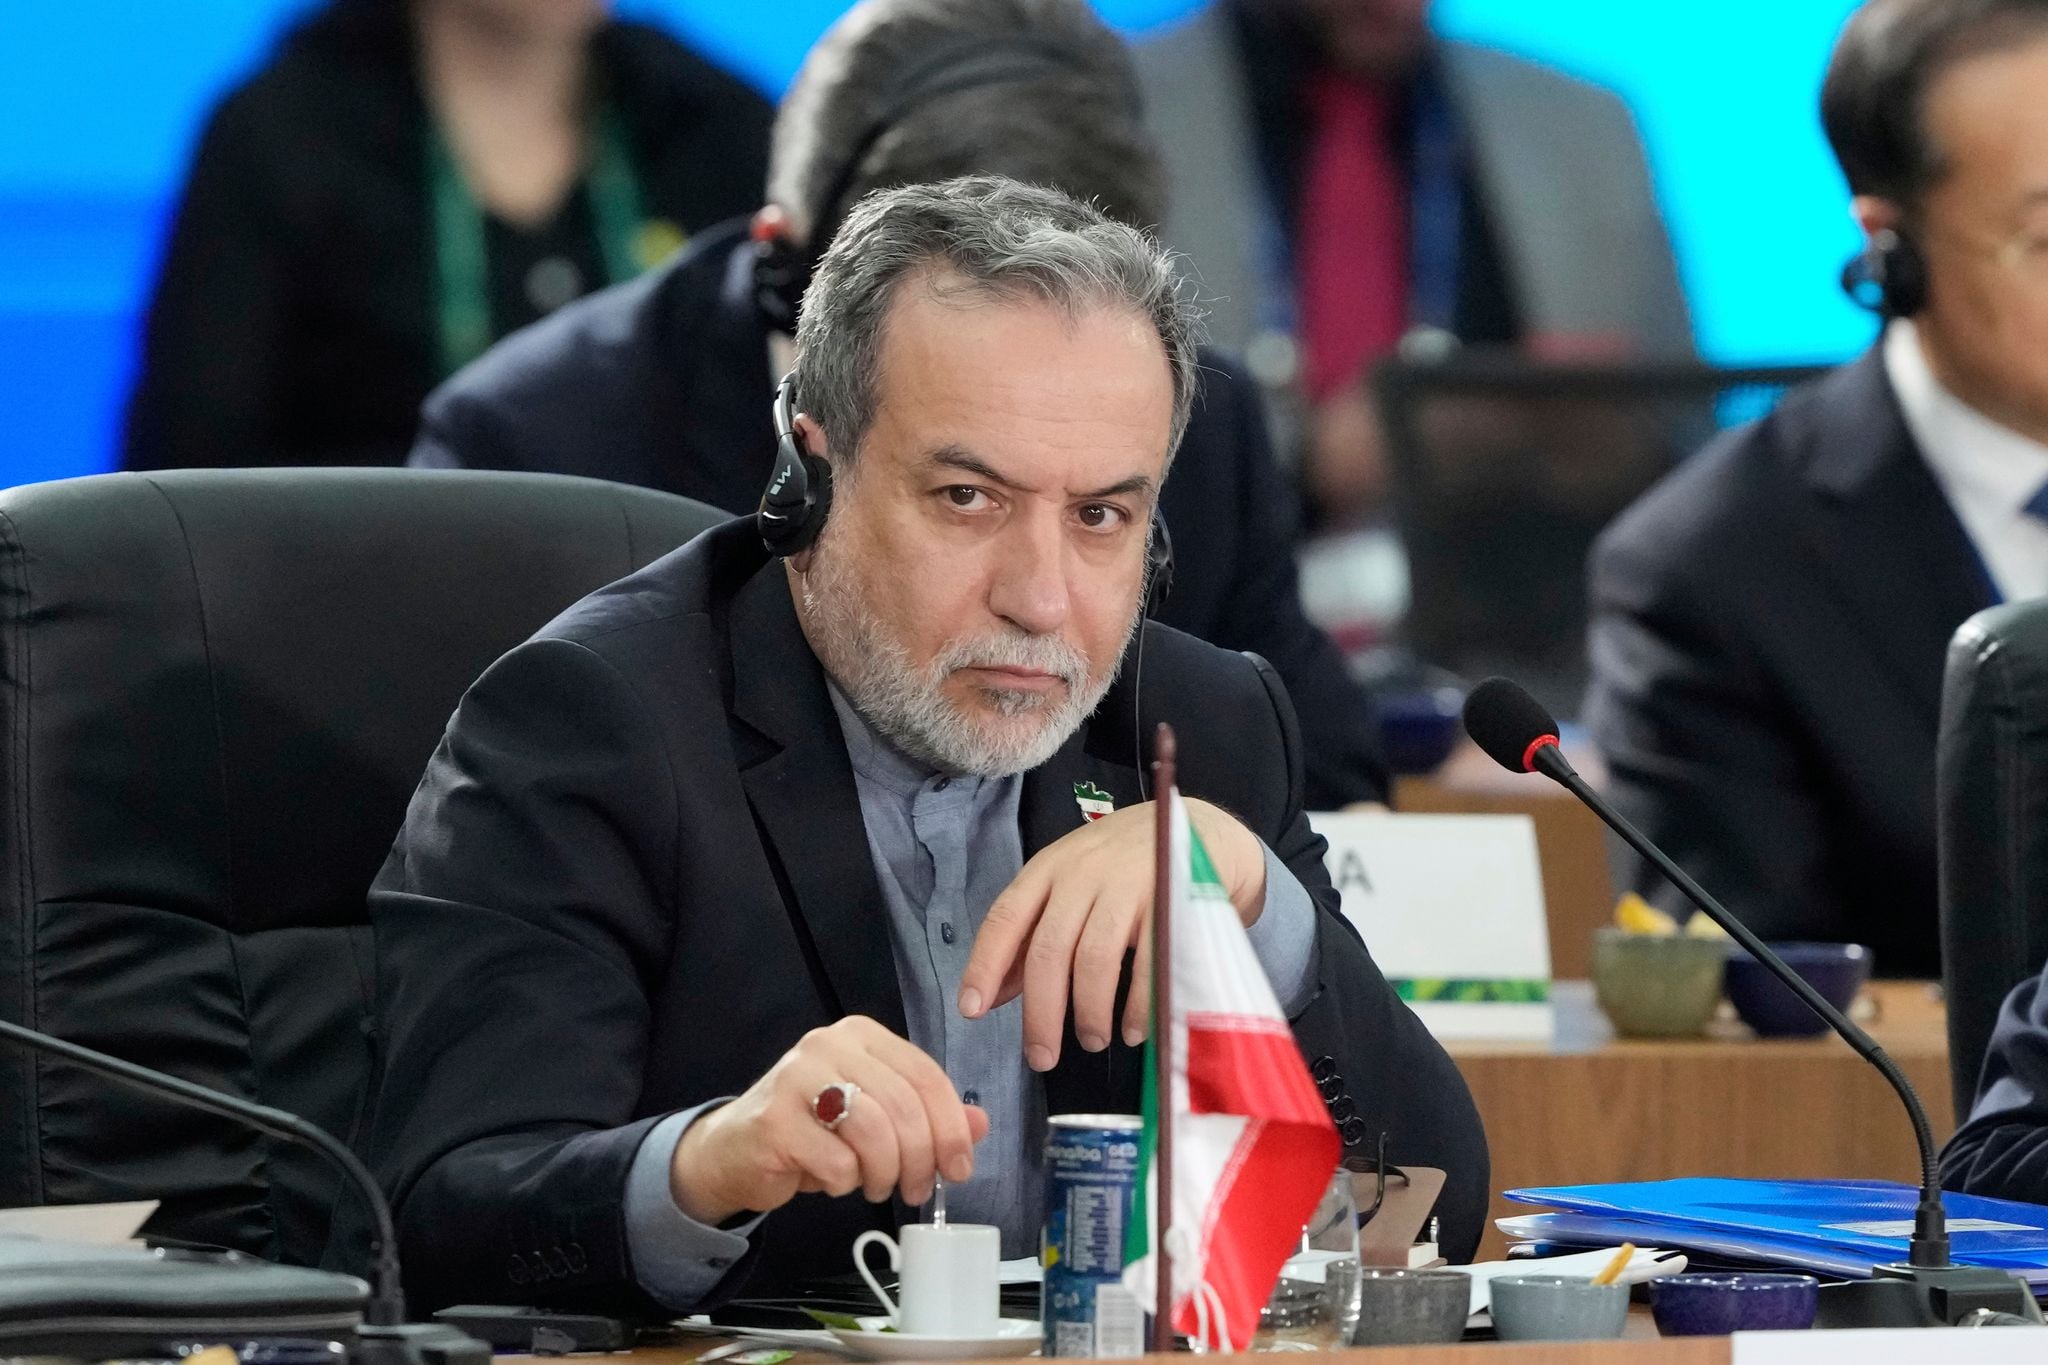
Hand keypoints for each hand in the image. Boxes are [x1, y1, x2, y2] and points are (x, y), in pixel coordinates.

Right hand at [668, 1016, 989, 1224]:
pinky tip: (835, 1179)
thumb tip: (979, 1125)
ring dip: (884, 1173)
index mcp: (861, 1035)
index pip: (925, 1075)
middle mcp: (828, 1045)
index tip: (960, 1167)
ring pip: (874, 1132)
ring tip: (875, 1185)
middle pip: (903, 1105)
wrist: (735, 1150)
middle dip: (921, 1158)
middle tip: (919, 1188)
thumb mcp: (876, 1116)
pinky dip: (846, 1182)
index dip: (951, 1126)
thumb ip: (926, 1115)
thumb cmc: (813, 1131)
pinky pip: (837, 1162)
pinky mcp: (775, 1121)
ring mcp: (797, 1079)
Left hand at [957, 799, 1266, 1070]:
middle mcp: (1083, 873)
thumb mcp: (1069, 885)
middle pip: (1049, 950)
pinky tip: (1135, 1030)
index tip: (971, 1010)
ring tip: (1092, 1041)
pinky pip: (1148, 964)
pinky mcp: (1170, 901)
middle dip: (1041, 1012)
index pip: (1005, 918)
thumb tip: (992, 994)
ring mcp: (1128, 885)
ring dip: (1090, 1012)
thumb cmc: (1120, 866)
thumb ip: (1032, 934)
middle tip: (1041, 1058)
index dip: (985, 965)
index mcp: (1049, 869)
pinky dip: (1138, 1006)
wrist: (1199, 829)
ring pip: (1095, 960)